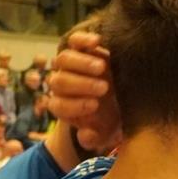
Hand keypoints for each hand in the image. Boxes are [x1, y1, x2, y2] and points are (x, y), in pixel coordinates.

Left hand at [47, 31, 119, 150]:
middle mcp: (61, 84)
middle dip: (80, 85)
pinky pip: (75, 41)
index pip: (59, 106)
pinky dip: (84, 39)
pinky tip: (98, 42)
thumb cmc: (111, 118)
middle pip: (59, 82)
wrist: (118, 98)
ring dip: (82, 64)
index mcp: (63, 106)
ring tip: (103, 68)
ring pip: (63, 60)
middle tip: (104, 88)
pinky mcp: (80, 48)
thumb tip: (86, 136)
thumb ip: (95, 138)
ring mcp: (69, 65)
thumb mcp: (106, 132)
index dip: (75, 106)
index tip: (95, 106)